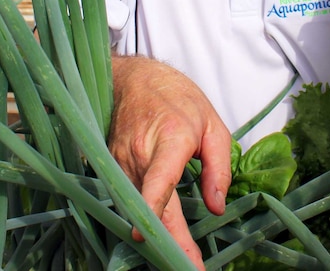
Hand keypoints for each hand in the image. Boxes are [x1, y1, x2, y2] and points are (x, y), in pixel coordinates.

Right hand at [109, 55, 232, 267]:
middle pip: (150, 208)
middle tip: (189, 268)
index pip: (159, 181)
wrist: (133, 78)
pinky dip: (143, 217)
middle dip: (169, 243)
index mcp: (170, 139)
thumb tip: (217, 207)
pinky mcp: (111, 167)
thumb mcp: (212, 124)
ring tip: (179, 258)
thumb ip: (218, 168)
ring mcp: (120, 161)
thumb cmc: (176, 97)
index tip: (157, 242)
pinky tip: (159, 234)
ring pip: (137, 208)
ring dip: (157, 234)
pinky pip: (128, 199)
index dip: (154, 211)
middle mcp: (139, 154)